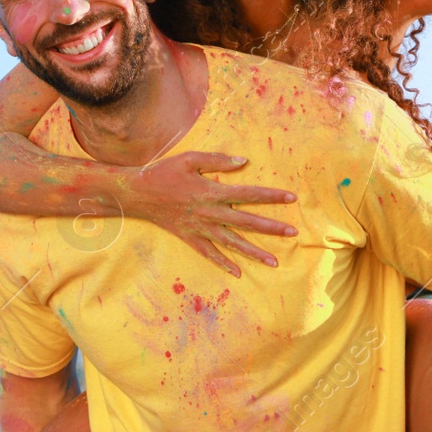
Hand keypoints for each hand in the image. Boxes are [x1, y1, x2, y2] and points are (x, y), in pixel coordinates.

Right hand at [128, 152, 297, 277]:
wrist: (138, 194)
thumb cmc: (164, 172)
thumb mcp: (190, 159)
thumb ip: (218, 160)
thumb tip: (243, 161)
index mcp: (213, 192)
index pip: (249, 194)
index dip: (271, 196)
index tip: (291, 197)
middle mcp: (210, 213)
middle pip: (247, 222)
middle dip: (271, 228)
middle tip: (293, 233)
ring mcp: (200, 229)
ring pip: (232, 243)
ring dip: (254, 253)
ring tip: (274, 262)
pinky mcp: (190, 238)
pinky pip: (209, 254)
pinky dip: (223, 263)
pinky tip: (238, 272)